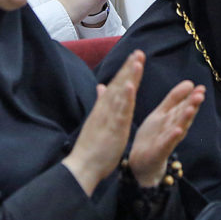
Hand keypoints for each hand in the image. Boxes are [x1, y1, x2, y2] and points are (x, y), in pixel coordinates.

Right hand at [63, 51, 144, 195]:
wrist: (82, 167)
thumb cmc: (91, 148)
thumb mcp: (97, 121)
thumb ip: (101, 103)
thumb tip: (101, 87)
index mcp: (103, 110)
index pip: (115, 86)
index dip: (125, 72)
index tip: (134, 57)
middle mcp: (105, 110)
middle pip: (118, 85)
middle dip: (128, 68)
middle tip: (139, 52)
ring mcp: (109, 118)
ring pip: (120, 94)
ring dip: (128, 76)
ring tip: (137, 60)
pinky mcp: (112, 128)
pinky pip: (120, 111)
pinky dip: (125, 98)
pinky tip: (130, 85)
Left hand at [128, 81, 206, 186]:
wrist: (141, 163)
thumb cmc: (153, 136)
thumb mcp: (162, 113)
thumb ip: (175, 99)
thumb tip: (190, 82)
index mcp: (173, 119)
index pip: (184, 105)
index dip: (192, 97)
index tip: (201, 87)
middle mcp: (173, 129)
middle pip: (184, 116)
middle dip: (192, 106)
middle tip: (200, 95)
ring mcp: (167, 140)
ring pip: (178, 128)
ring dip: (185, 119)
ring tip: (191, 109)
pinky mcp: (159, 152)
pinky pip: (167, 144)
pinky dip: (172, 138)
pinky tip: (177, 130)